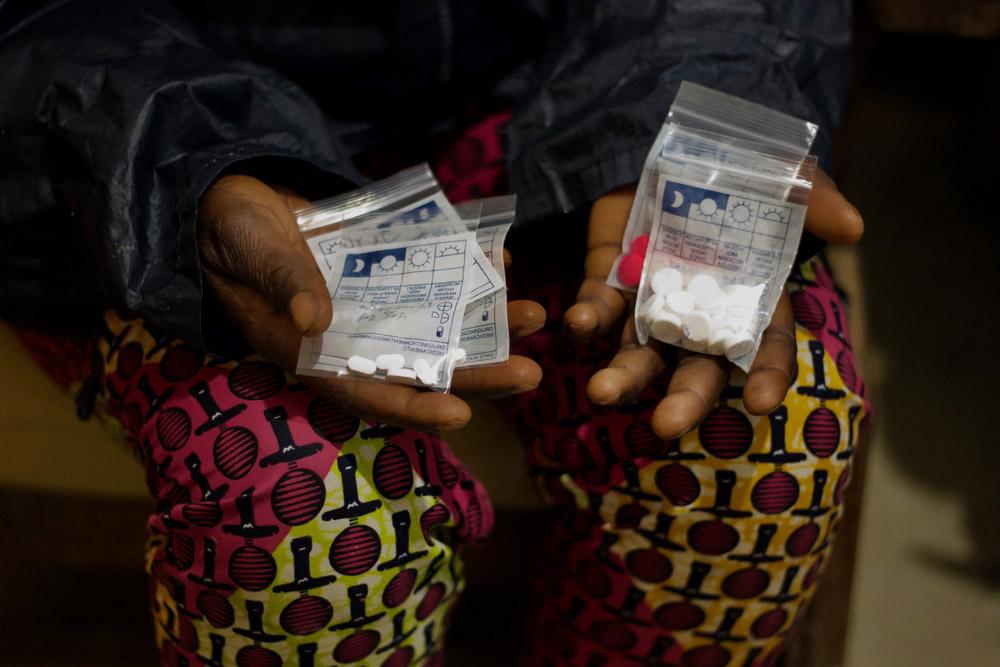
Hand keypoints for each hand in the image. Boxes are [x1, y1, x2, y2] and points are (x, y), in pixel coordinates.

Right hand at [198, 175, 543, 430]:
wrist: (232, 200)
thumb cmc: (230, 236)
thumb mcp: (253, 254)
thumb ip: (283, 283)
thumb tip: (317, 318)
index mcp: (314, 354)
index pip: (368, 392)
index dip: (413, 409)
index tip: (461, 416)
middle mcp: (352, 338)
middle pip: (421, 368)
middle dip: (477, 374)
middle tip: (532, 374)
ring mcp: (373, 306)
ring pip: (437, 326)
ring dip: (486, 325)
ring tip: (535, 314)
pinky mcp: (385, 273)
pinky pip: (432, 278)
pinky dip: (465, 270)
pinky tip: (501, 260)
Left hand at [564, 169, 862, 438]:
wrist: (673, 143)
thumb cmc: (740, 168)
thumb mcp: (784, 174)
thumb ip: (815, 199)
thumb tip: (855, 228)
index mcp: (747, 299)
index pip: (762, 347)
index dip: (764, 375)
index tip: (757, 404)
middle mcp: (698, 314)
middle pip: (694, 368)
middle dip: (683, 398)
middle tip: (666, 426)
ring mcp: (649, 302)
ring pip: (637, 351)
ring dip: (622, 375)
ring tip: (602, 394)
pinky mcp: (609, 280)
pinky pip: (596, 306)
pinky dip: (586, 318)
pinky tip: (577, 326)